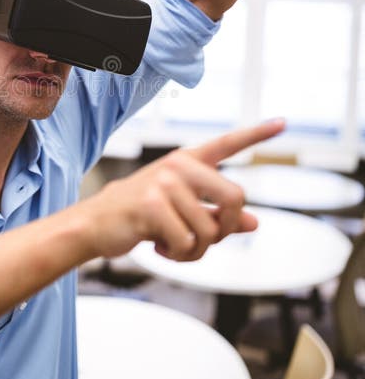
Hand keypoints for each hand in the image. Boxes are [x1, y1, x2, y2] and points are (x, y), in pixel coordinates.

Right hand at [87, 119, 284, 261]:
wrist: (95, 224)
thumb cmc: (141, 216)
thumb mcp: (182, 212)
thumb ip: (217, 215)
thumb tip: (254, 223)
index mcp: (187, 162)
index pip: (227, 143)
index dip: (257, 134)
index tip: (283, 123)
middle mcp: (178, 165)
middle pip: (234, 198)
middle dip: (226, 230)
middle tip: (205, 241)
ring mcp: (164, 183)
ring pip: (209, 230)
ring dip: (196, 251)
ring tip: (173, 246)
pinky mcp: (151, 204)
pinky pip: (186, 242)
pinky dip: (177, 255)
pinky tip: (157, 246)